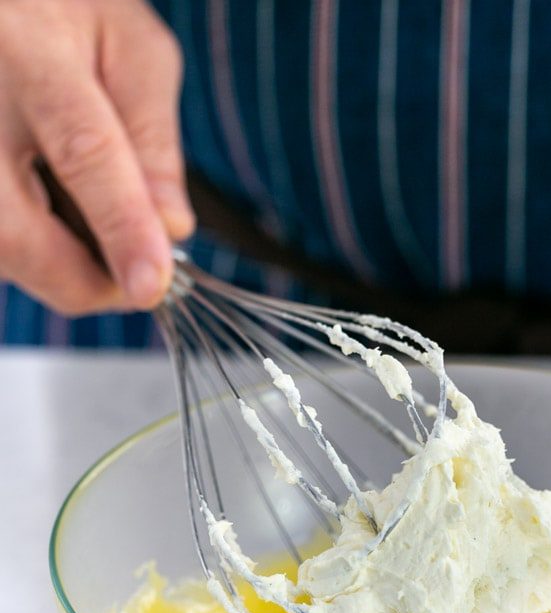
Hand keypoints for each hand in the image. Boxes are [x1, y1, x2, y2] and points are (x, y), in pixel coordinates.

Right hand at [0, 0, 193, 314]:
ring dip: (54, 265)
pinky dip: (29, 249)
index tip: (151, 286)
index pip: (84, 154)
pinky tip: (49, 213)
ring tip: (88, 224)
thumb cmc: (62, 11)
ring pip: (1, 250)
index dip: (122, 229)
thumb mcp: (129, 48)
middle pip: (15, 234)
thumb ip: (154, 138)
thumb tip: (171, 229)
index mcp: (28, 52)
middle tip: (134, 282)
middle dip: (81, 282)